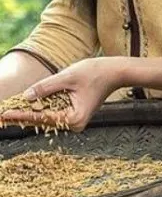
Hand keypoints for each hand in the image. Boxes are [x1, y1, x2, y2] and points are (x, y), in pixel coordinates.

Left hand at [1, 57, 123, 132]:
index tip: (4, 114)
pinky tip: (24, 108)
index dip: (21, 114)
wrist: (114, 72)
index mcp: (74, 118)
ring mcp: (74, 121)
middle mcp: (74, 124)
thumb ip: (45, 87)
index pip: (41, 117)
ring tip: (9, 113)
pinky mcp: (74, 114)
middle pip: (42, 121)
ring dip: (28, 114)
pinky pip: (53, 113)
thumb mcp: (67, 77)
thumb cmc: (95, 72)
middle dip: (21, 116)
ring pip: (46, 117)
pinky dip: (39, 109)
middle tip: (1, 115)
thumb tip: (26, 97)